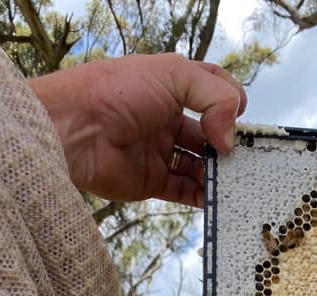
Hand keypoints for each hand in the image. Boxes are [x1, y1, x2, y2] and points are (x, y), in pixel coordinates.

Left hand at [29, 53, 246, 207]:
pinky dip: (203, 197)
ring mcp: (159, 151)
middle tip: (241, 155)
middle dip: (227, 144)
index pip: (210, 91)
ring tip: (234, 179)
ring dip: (218, 173)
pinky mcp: (151, 181)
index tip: (238, 116)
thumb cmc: (119, 93)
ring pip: (199, 164)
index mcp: (169, 87)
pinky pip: (184, 191)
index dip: (228, 102)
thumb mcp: (174, 76)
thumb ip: (214, 98)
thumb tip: (227, 140)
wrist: (76, 130)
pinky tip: (218, 197)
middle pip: (209, 133)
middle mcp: (165, 118)